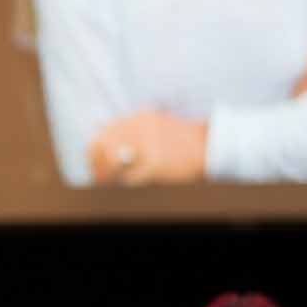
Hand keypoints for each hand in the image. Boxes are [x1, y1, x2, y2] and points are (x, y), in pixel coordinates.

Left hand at [87, 112, 208, 185]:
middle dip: (97, 165)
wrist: (211, 147)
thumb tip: (104, 140)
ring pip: (111, 162)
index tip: (97, 165)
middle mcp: (140, 127)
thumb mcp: (157, 125)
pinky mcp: (154, 164)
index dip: (96, 153)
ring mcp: (147, 145)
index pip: (103, 133)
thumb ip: (132, 130)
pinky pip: (128, 178)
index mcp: (139, 118)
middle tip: (100, 179)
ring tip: (109, 185)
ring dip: (106, 176)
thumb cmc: (183, 142)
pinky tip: (126, 188)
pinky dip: (124, 185)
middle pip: (102, 146)